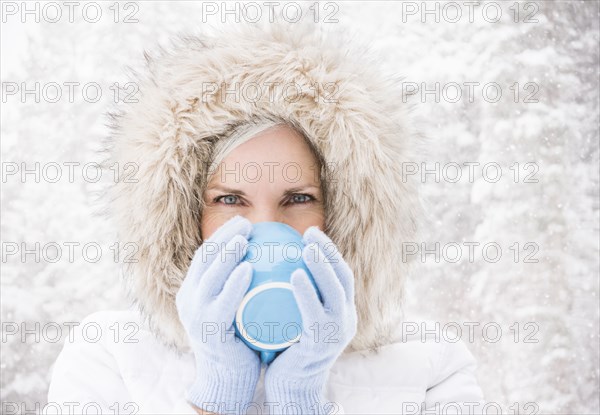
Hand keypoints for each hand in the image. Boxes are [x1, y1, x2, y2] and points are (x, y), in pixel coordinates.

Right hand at [176, 215, 259, 414]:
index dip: (221, 236)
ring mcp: (196, 315)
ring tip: (245, 238)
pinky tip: (248, 269)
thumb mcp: (235, 307)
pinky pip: (221, 302)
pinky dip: (233, 283)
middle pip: (204, 259)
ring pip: (209, 276)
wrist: (226, 379)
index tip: (242, 222)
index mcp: (193, 292)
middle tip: (246, 224)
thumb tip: (266, 259)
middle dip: (223, 237)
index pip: (205, 256)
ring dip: (226, 253)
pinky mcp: (209, 331)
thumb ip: (240, 286)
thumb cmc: (238, 340)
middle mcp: (189, 300)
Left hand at [264, 226, 357, 414]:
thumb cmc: (289, 349)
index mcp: (342, 312)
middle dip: (329, 252)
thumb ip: (297, 297)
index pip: (342, 275)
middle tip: (310, 233)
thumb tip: (279, 266)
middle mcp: (345, 320)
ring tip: (307, 247)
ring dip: (323, 266)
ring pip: (335, 292)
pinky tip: (296, 275)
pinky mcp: (320, 346)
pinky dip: (307, 293)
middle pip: (343, 278)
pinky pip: (316, 314)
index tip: (312, 233)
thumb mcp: (299, 318)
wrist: (292, 389)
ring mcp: (335, 334)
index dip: (331, 252)